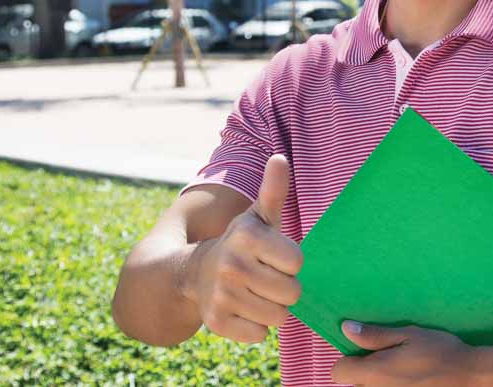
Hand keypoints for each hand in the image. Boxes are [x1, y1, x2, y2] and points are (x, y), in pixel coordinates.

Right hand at [183, 154, 302, 342]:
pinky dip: (255, 327)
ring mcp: (222, 295)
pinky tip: (242, 310)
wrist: (195, 272)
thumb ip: (273, 190)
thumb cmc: (242, 243)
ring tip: (255, 292)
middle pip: (291, 293)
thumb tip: (279, 158)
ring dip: (272, 308)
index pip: (297, 262)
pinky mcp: (216, 323)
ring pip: (277, 317)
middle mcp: (232, 265)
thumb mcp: (258, 217)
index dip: (290, 262)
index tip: (273, 256)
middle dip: (284, 288)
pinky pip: (259, 335)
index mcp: (247, 236)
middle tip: (264, 277)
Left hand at [330, 321, 487, 386]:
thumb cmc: (439, 351)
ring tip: (405, 368)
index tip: (367, 351)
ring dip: (382, 380)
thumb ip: (375, 335)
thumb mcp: (408, 335)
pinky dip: (397, 386)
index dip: (349, 359)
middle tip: (391, 357)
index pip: (339, 371)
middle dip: (367, 370)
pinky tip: (414, 379)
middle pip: (357, 382)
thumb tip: (346, 328)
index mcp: (374, 372)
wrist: (471, 377)